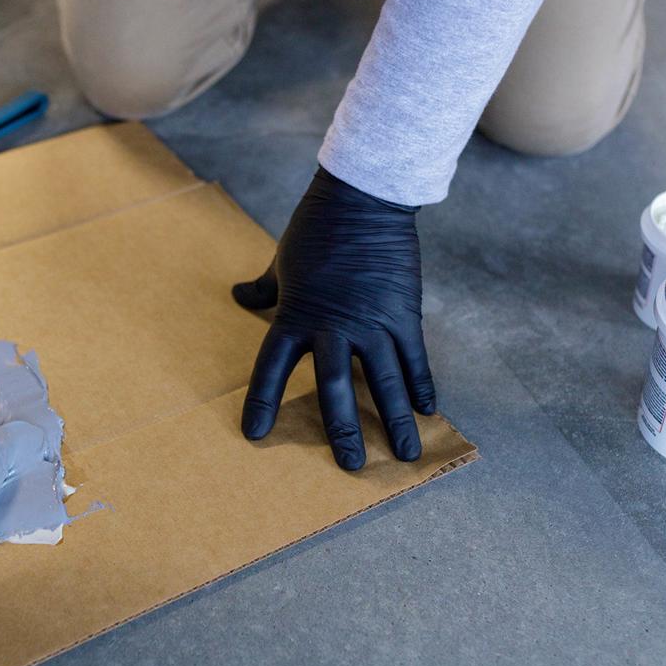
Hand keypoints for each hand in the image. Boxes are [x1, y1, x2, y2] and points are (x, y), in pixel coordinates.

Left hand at [233, 167, 435, 470]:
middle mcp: (333, 327)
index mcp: (295, 315)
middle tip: (350, 466)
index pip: (271, 367)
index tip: (255, 435)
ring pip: (385, 380)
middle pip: (335, 388)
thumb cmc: (314, 230)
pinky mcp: (404, 313)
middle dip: (342, 429)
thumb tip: (237, 296)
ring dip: (394, 420)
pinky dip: (422, 384)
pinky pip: (415, 356)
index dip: (262, 402)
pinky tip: (429, 410)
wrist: (361, 200)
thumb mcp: (281, 262)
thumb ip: (262, 288)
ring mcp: (373, 322)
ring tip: (404, 455)